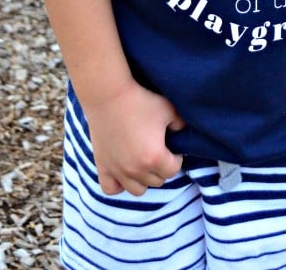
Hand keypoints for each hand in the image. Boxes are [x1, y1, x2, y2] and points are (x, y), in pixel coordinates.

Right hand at [84, 81, 184, 195]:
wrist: (108, 95)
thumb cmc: (140, 101)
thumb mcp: (168, 109)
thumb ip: (180, 124)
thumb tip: (182, 132)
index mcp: (155, 158)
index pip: (174, 169)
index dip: (176, 158)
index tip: (171, 147)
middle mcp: (136, 170)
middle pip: (157, 181)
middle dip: (161, 168)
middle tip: (158, 151)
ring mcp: (118, 171)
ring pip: (137, 190)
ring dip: (144, 179)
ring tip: (143, 162)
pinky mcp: (103, 166)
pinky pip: (112, 189)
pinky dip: (119, 185)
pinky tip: (123, 171)